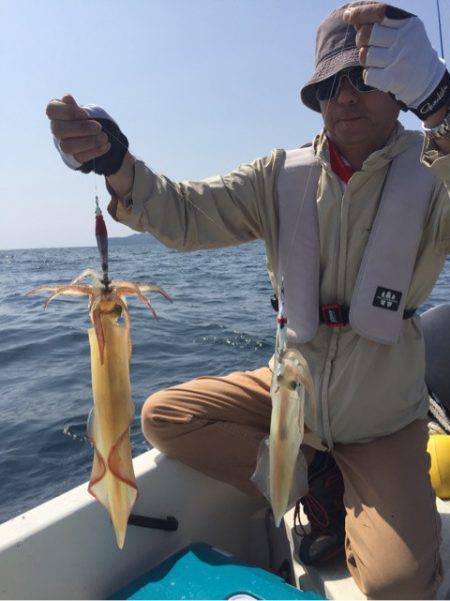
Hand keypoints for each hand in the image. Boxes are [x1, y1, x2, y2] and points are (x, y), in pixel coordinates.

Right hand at [46, 94, 128, 174]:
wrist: (98, 136)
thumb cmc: (90, 119)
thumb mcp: (86, 110)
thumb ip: (77, 108)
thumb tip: (66, 98)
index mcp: (57, 114)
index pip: (52, 110)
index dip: (68, 112)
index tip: (84, 114)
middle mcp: (56, 129)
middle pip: (59, 130)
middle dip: (81, 128)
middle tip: (99, 127)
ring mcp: (62, 145)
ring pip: (67, 147)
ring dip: (89, 142)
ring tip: (104, 137)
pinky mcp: (72, 158)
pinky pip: (80, 157)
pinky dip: (95, 151)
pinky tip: (106, 145)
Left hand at [343, 3, 449, 119]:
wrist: (426, 80)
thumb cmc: (408, 51)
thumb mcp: (403, 32)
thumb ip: (382, 24)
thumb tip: (354, 19)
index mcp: (408, 24)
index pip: (380, 13)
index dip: (361, 13)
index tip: (347, 15)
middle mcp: (405, 39)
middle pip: (368, 34)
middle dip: (361, 38)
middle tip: (364, 43)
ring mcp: (398, 59)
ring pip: (365, 55)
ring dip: (365, 58)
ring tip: (375, 60)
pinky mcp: (392, 79)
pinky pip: (367, 75)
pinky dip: (369, 75)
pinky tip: (378, 73)